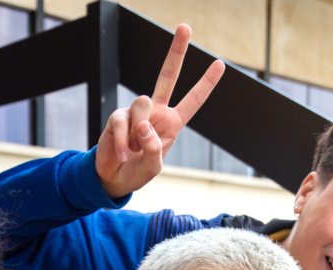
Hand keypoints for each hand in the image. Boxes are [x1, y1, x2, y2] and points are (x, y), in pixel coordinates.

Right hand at [95, 23, 224, 197]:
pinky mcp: (117, 116)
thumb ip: (154, 147)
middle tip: (185, 27)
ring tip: (132, 151)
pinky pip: (122, 122)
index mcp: (172, 123)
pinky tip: (123, 154)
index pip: (192, 100)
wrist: (113, 178)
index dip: (206, 83)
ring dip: (137, 133)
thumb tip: (143, 125)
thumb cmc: (138, 171)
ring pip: (141, 104)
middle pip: (167, 76)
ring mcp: (136, 112)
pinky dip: (122, 142)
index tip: (220, 63)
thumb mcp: (154, 166)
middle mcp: (156, 112)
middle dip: (176, 51)